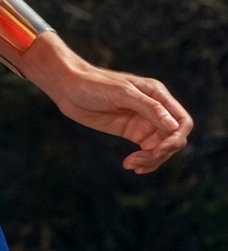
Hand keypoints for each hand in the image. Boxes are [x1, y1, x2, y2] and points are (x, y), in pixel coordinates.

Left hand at [39, 56, 192, 173]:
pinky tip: (131, 165)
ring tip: (131, 164)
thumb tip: (173, 126)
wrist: (68, 88)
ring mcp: (143, 121)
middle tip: (139, 160)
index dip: (176, 138)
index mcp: (157, 94)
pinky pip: (146, 151)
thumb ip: (149, 108)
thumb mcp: (122, 94)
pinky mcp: (131, 131)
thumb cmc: (94, 84)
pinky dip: (144, 161)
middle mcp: (155, 109)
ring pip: (161, 148)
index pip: (182, 121)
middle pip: (173, 139)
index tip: (159, 150)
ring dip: (151, 160)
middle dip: (161, 153)